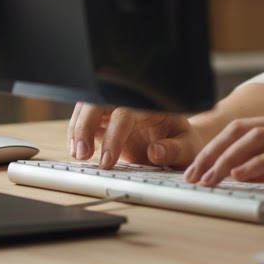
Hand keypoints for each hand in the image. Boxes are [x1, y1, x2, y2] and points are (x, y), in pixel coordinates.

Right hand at [67, 102, 204, 169]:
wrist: (180, 143)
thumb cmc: (183, 142)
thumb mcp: (188, 147)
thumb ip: (174, 149)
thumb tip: (155, 152)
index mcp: (149, 106)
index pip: (124, 113)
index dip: (113, 136)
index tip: (107, 161)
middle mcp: (129, 104)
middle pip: (99, 102)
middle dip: (85, 125)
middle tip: (81, 154)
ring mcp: (115, 112)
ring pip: (88, 108)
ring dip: (77, 128)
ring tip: (76, 155)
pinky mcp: (106, 122)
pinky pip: (86, 121)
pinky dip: (76, 133)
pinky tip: (76, 151)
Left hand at [182, 112, 263, 199]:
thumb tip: (243, 173)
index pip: (241, 130)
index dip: (214, 147)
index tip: (196, 169)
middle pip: (240, 130)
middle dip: (211, 152)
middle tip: (192, 177)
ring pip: (254, 139)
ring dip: (226, 159)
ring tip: (209, 180)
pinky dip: (256, 164)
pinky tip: (240, 176)